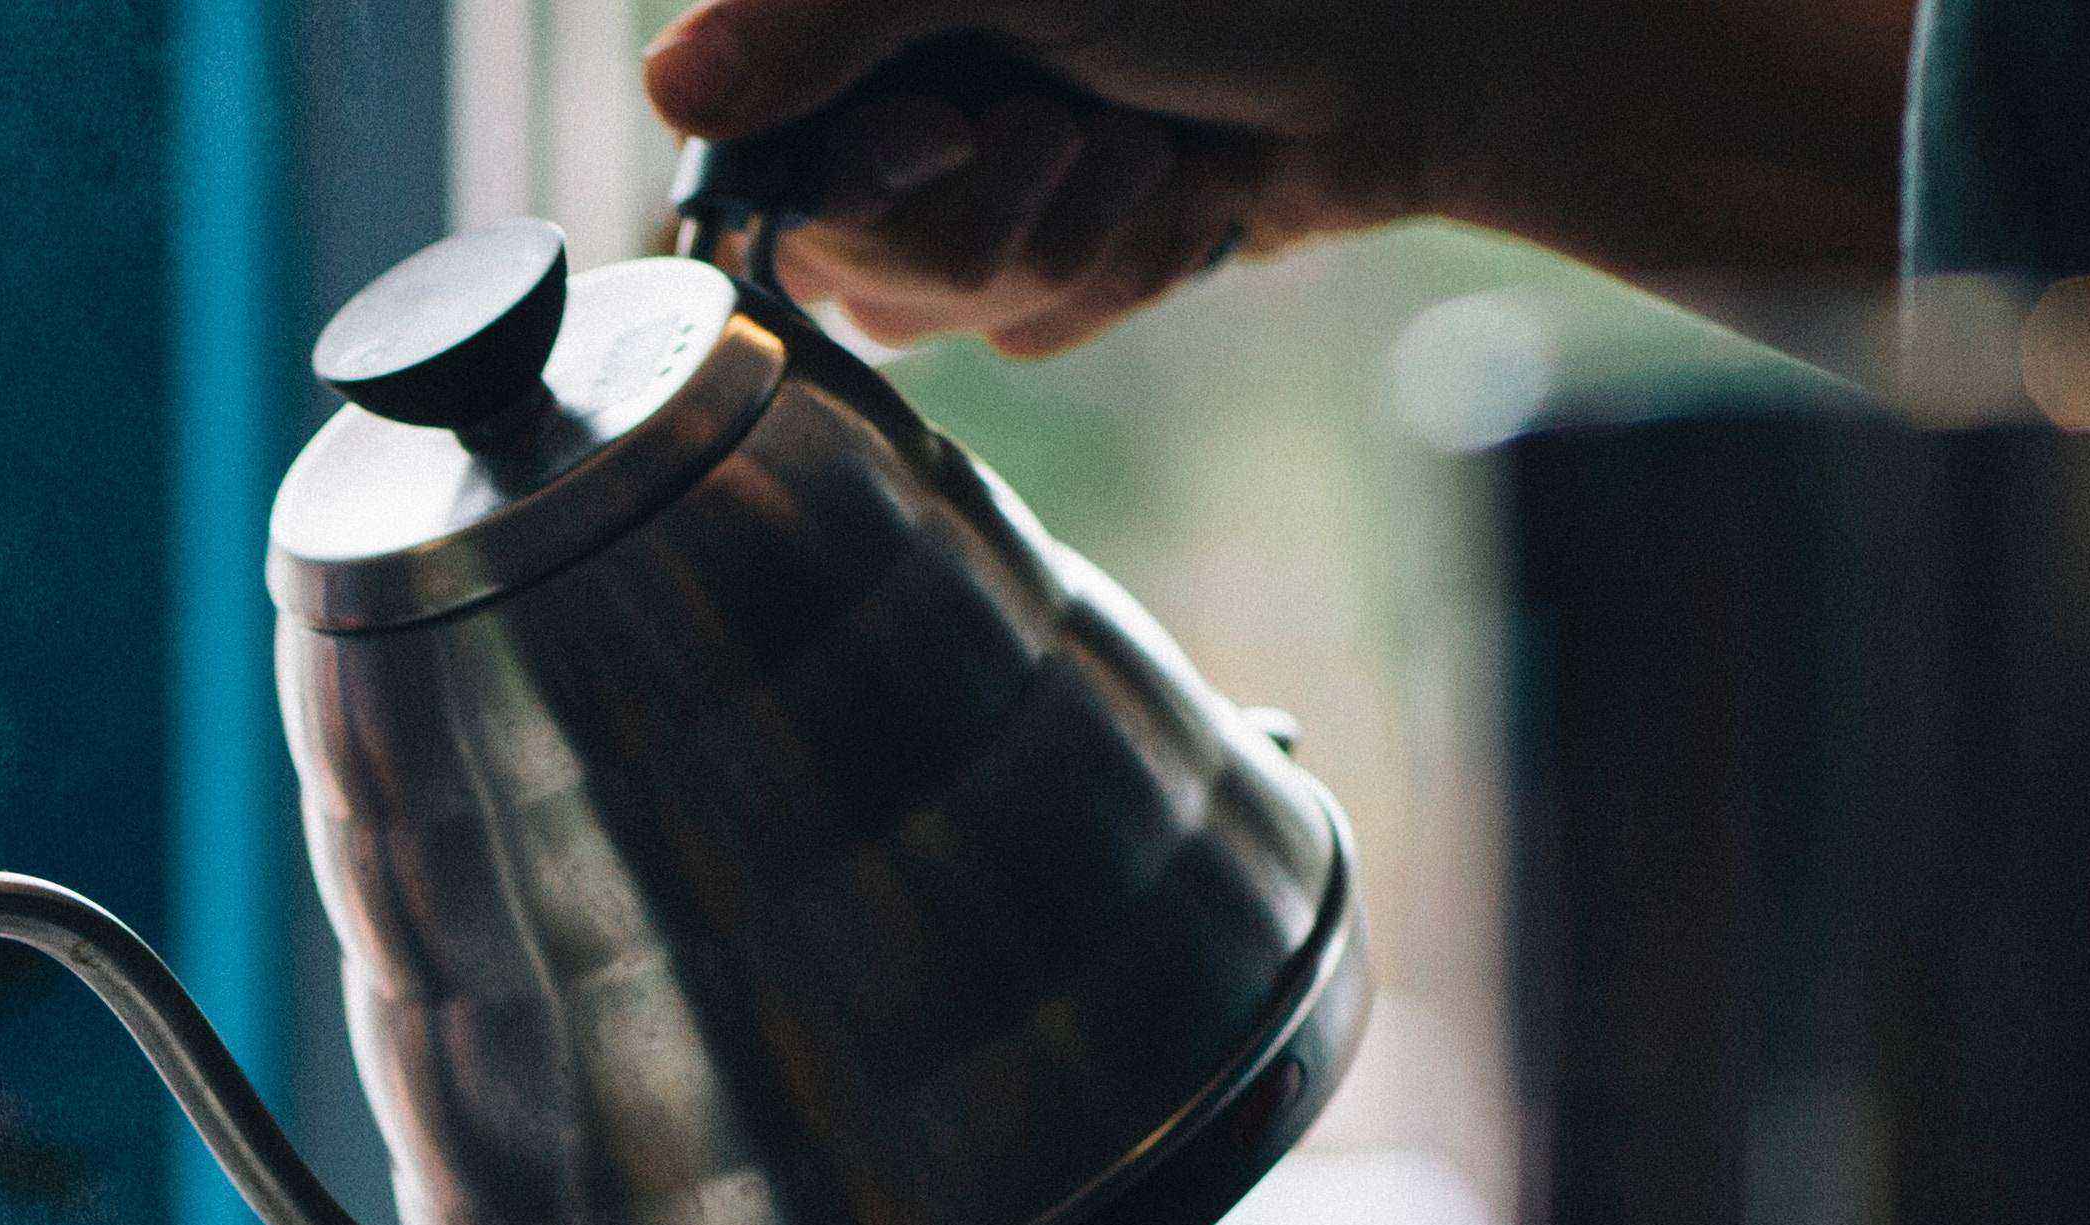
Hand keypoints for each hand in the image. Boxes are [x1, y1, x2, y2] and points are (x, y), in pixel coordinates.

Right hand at [640, 0, 1455, 353]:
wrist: (1423, 48)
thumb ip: (827, 17)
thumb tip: (667, 86)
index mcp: (868, 16)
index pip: (750, 153)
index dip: (846, 181)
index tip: (939, 137)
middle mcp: (903, 89)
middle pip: (840, 260)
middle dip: (976, 225)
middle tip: (1073, 132)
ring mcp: (982, 174)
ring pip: (937, 313)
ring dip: (1065, 248)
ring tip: (1148, 155)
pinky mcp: (1058, 244)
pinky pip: (1029, 328)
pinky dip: (1120, 272)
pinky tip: (1178, 197)